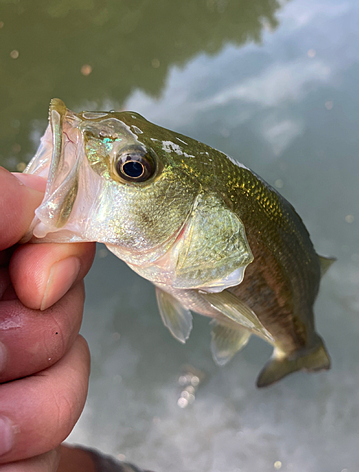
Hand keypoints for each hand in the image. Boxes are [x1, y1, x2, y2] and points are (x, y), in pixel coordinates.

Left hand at [0, 167, 95, 470]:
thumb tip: (32, 191)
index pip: (47, 237)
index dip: (58, 255)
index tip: (35, 283)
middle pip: (66, 304)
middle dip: (38, 333)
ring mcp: (9, 379)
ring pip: (72, 372)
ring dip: (33, 405)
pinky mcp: (21, 436)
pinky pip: (58, 437)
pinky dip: (26, 452)